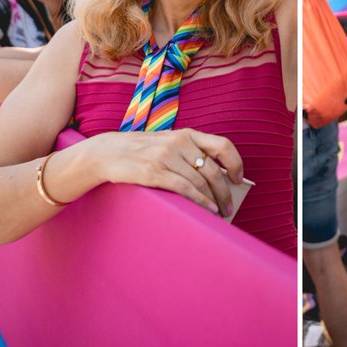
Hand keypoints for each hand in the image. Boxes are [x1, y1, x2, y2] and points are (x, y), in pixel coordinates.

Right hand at [92, 128, 243, 215]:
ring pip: (200, 182)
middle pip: (212, 170)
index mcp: (186, 134)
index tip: (238, 178)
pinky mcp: (154, 172)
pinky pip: (185, 189)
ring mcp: (166, 157)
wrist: (108, 152)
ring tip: (220, 211)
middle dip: (225, 191)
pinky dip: (200, 201)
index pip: (222, 145)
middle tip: (230, 205)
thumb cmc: (143, 151)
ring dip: (214, 200)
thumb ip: (190, 153)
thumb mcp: (168, 143)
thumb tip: (217, 177)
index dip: (235, 163)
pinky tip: (208, 210)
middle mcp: (179, 143)